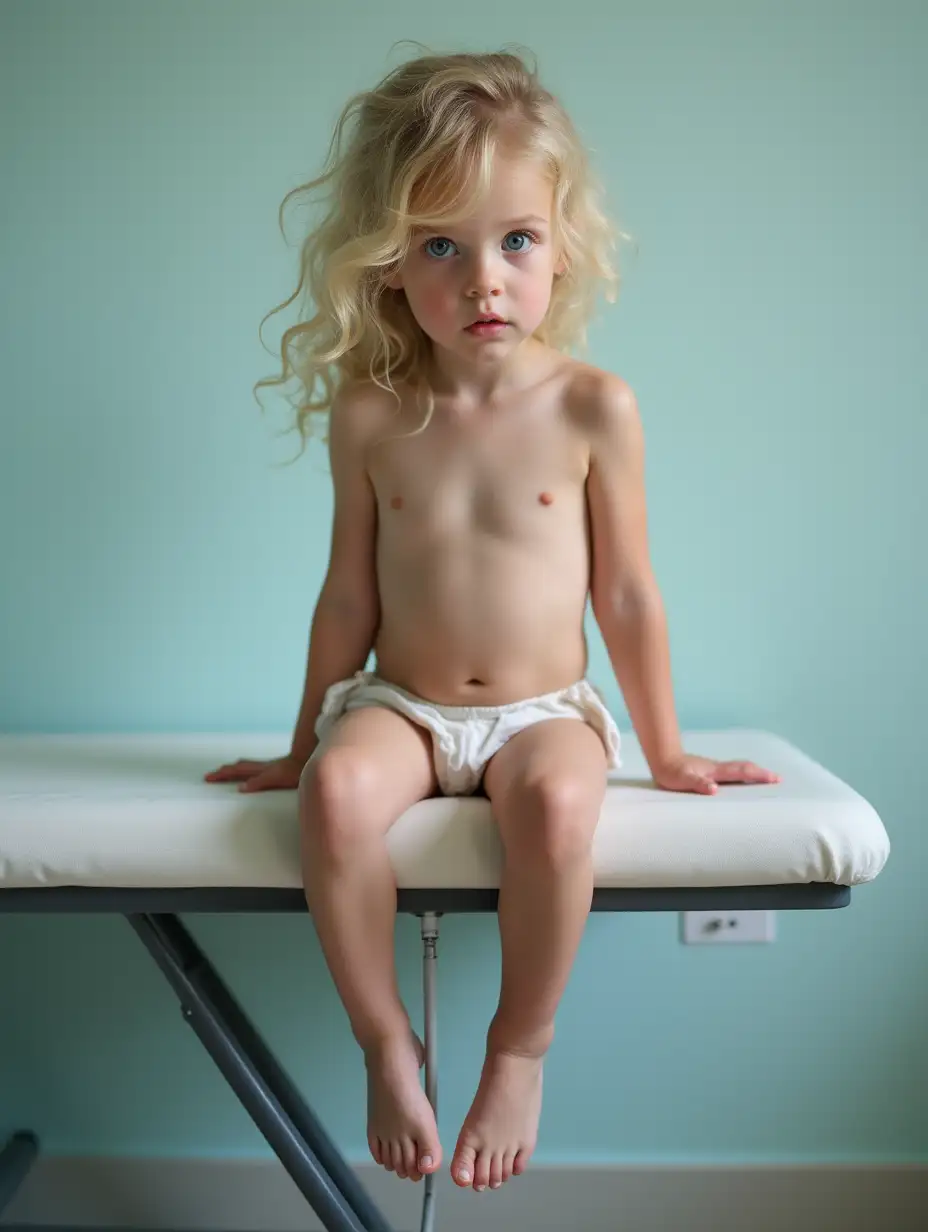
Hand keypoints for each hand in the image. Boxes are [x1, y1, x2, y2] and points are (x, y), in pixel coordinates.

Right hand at [204, 753, 305, 792]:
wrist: (310, 760)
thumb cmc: (295, 771)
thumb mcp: (275, 779)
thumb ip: (258, 782)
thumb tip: (240, 788)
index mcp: (259, 770)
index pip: (236, 771)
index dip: (222, 774)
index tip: (207, 777)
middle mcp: (262, 767)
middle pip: (238, 768)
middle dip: (223, 772)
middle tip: (210, 776)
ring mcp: (268, 767)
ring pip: (246, 767)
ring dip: (233, 769)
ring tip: (226, 772)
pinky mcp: (276, 769)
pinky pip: (256, 769)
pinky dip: (247, 770)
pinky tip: (251, 774)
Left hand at [652, 753, 780, 794]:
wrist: (662, 759)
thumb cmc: (671, 772)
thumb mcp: (683, 780)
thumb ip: (698, 784)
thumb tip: (715, 789)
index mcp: (715, 771)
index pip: (741, 771)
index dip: (759, 775)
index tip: (775, 779)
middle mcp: (717, 768)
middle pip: (744, 768)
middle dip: (761, 773)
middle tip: (778, 779)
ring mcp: (713, 769)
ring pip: (738, 769)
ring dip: (753, 773)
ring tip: (765, 779)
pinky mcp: (708, 772)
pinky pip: (730, 772)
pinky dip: (741, 775)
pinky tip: (740, 781)